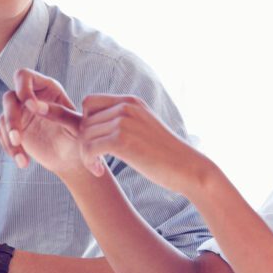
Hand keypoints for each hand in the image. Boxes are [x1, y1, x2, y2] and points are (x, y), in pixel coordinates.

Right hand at [0, 69, 82, 176]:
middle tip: (18, 139)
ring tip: (24, 161)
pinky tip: (23, 161)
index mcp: (48, 89)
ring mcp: (21, 114)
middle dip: (12, 119)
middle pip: (9, 98)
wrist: (73, 159)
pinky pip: (3, 135)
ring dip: (10, 140)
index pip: (24, 77)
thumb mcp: (76, 126)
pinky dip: (11, 149)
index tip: (33, 108)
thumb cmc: (80, 139)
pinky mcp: (15, 129)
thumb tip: (37, 107)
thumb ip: (60, 113)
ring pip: (3, 118)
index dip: (24, 89)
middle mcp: (31, 98)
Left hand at [40, 95, 217, 195]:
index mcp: (131, 101)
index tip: (97, 142)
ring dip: (86, 154)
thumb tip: (94, 125)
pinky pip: (89, 148)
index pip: (90, 102)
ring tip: (98, 166)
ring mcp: (124, 122)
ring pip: (85, 135)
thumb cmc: (165, 154)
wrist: (187, 168)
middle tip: (96, 160)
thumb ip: (124, 120)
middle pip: (84, 120)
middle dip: (85, 141)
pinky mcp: (122, 140)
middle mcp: (126, 107)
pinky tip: (100, 171)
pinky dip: (89, 162)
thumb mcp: (144, 126)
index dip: (87, 122)